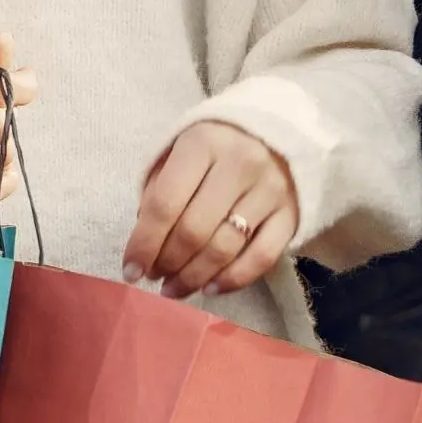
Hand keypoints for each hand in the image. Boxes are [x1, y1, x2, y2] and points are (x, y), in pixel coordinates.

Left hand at [126, 123, 297, 299]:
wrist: (275, 133)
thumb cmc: (215, 147)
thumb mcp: (179, 152)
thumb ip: (158, 190)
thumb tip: (145, 244)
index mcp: (203, 143)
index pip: (165, 203)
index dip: (144, 243)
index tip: (130, 270)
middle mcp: (240, 163)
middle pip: (194, 230)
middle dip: (167, 263)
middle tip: (155, 277)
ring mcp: (270, 190)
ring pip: (225, 248)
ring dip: (194, 277)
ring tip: (175, 288)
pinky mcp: (291, 213)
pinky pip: (262, 257)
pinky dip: (233, 279)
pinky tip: (211, 288)